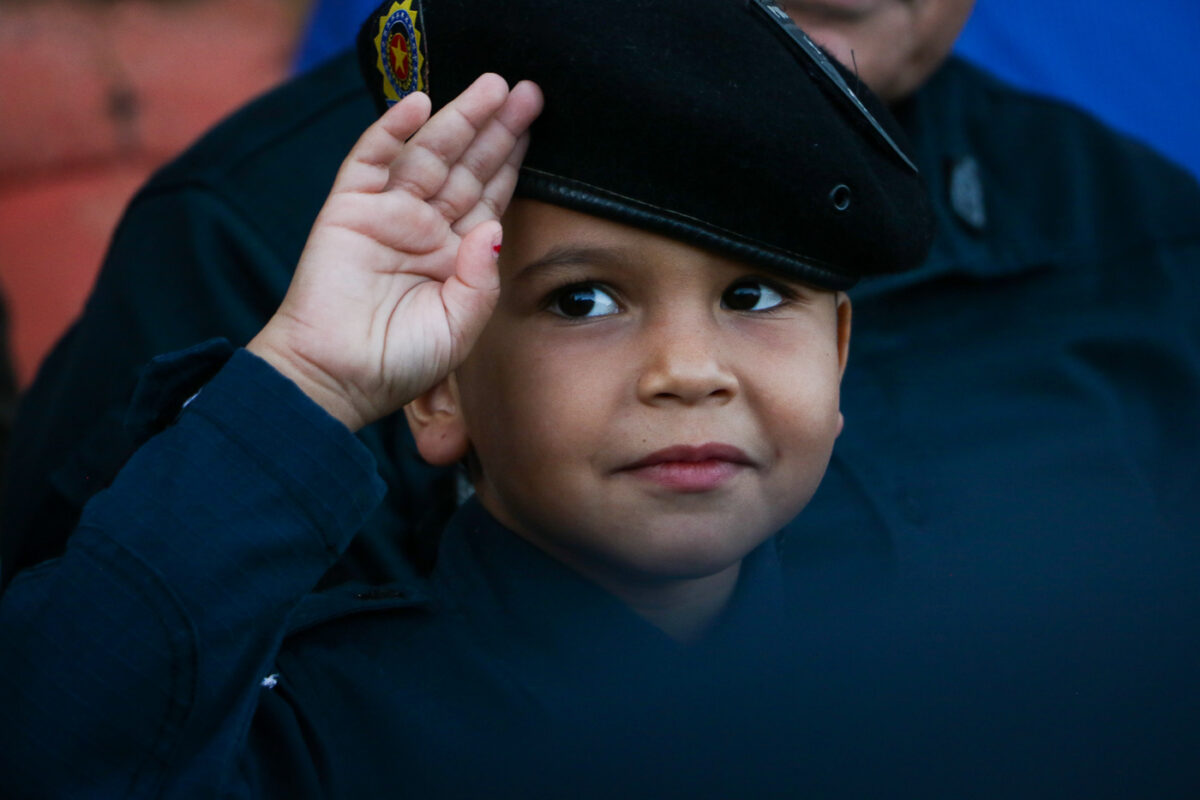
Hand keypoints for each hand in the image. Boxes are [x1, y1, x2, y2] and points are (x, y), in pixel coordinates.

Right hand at [248, 74, 543, 430]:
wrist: (336, 379)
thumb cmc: (398, 362)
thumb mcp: (458, 328)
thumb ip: (480, 282)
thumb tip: (492, 227)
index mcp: (453, 255)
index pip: (488, 195)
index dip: (510, 160)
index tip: (535, 125)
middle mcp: (423, 227)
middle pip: (466, 166)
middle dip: (496, 129)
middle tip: (527, 92)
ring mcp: (386, 214)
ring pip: (428, 154)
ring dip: (458, 119)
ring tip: (491, 87)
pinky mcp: (348, 209)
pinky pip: (371, 159)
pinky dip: (391, 130)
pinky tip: (418, 104)